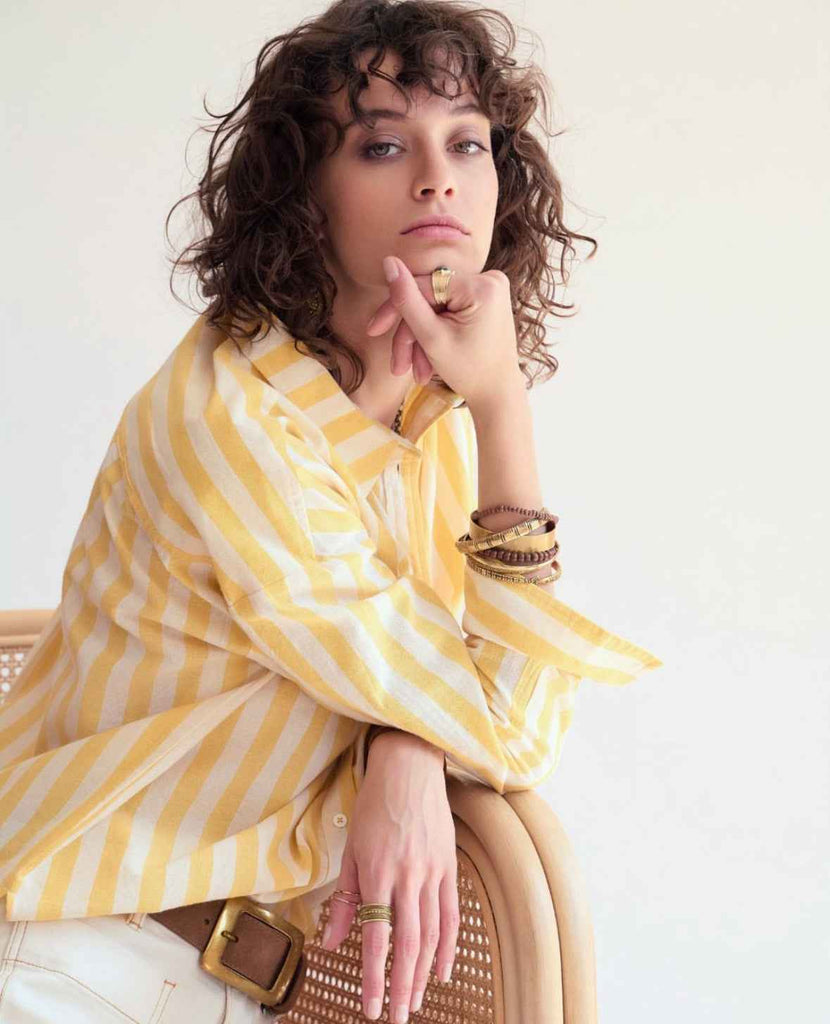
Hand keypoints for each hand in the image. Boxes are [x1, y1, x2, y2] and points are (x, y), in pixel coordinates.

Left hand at [321, 732, 457, 1020]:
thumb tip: (332, 942)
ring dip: (424, 973)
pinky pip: (451, 915)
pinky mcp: (449, 867)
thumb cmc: (373, 806)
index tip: (371, 1008)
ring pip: (431, 935)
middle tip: (397, 1017)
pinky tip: (443, 969)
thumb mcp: (350, 849)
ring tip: (415, 1001)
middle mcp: (407, 878)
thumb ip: (343, 900)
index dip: (374, 978)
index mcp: (377, 874)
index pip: (376, 939)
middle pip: (408, 945)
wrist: (409, 769)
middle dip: (402, 987)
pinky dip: (449, 946)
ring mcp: (432, 873)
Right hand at [367, 255, 525, 411]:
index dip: (395, 307)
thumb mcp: (432, 338)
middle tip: (399, 366)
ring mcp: (490, 289)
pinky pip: (450, 309)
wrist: (498, 395)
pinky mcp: (486, 299)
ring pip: (437, 306)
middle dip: (412, 334)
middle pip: (430, 298)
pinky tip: (430, 359)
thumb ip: (407, 300)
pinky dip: (437, 332)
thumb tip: (388, 261)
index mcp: (482, 287)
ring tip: (417, 373)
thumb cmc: (470, 372)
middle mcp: (490, 279)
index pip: (424, 285)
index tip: (374, 329)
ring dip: (422, 338)